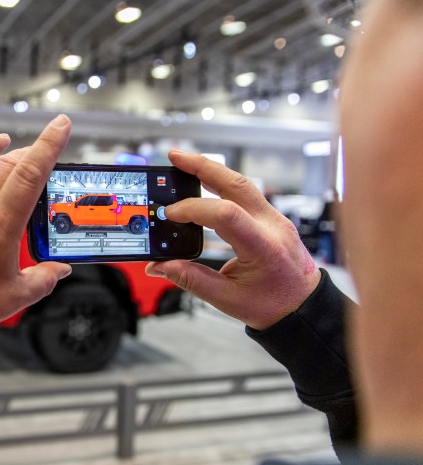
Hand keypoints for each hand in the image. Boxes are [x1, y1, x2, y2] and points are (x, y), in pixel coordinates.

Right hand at [145, 149, 320, 329]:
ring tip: (183, 163)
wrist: (305, 307)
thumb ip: (190, 279)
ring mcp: (275, 218)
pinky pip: (245, 193)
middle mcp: (273, 226)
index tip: (170, 215)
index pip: (225, 214)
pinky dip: (221, 184)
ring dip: (211, 170)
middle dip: (202, 167)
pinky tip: (203, 182)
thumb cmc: (273, 306)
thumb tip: (159, 266)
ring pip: (241, 183)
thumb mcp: (227, 299)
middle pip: (236, 183)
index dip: (193, 209)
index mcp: (264, 248)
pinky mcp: (271, 217)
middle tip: (174, 157)